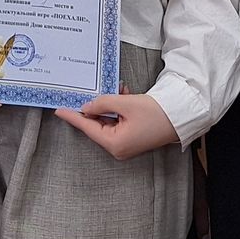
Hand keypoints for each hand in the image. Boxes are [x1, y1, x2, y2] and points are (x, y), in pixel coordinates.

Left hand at [53, 90, 178, 160]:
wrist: (180, 117)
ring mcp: (125, 144)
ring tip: (118, 89)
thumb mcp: (125, 103)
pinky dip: (118, 109)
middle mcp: (118, 148)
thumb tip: (87, 106)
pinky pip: (118, 122)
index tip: (59, 110)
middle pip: (97, 124)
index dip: (72, 117)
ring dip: (110, 104)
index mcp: (114, 143)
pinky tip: (124, 94)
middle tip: (87, 91)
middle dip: (96, 106)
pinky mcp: (132, 138)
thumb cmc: (155, 113)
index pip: (87, 127)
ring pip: (108, 121)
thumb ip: (102, 103)